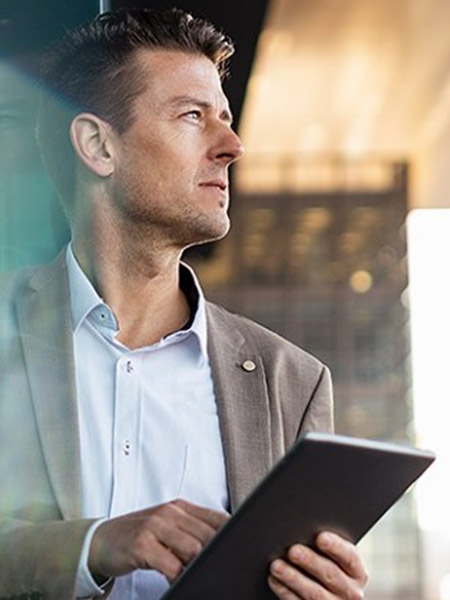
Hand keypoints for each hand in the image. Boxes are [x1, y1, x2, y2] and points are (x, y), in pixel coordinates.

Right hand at [88, 499, 228, 581]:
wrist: (100, 540)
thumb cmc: (139, 536)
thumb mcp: (167, 527)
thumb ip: (191, 531)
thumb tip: (223, 547)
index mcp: (180, 507)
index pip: (216, 517)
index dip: (233, 535)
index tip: (242, 549)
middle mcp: (170, 513)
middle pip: (208, 534)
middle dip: (219, 554)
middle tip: (224, 570)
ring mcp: (156, 526)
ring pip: (193, 548)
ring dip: (200, 567)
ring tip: (203, 577)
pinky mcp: (142, 544)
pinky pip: (170, 564)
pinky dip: (179, 576)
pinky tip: (178, 581)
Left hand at [268, 531, 367, 598]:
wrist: (327, 595)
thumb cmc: (326, 566)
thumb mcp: (333, 558)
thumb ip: (325, 546)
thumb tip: (304, 529)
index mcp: (356, 571)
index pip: (349, 557)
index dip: (335, 546)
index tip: (320, 537)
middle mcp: (350, 592)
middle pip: (330, 574)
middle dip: (310, 561)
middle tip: (292, 551)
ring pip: (314, 594)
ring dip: (293, 578)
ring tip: (277, 566)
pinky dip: (285, 592)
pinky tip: (274, 580)